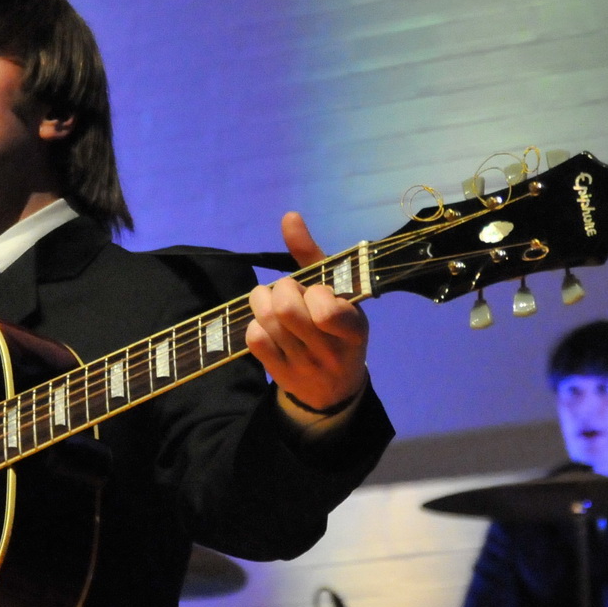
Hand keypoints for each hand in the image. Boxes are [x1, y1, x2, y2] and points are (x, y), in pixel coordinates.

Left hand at [246, 212, 369, 412]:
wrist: (334, 390)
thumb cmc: (338, 331)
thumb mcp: (340, 294)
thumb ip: (313, 256)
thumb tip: (289, 216)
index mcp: (353, 329)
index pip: (326, 310)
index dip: (314, 292)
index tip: (318, 293)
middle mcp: (329, 351)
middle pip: (286, 309)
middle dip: (281, 289)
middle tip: (289, 292)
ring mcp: (303, 365)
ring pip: (267, 320)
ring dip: (263, 300)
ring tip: (272, 302)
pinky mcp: (279, 373)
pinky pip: (254, 338)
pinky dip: (255, 323)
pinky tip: (266, 324)